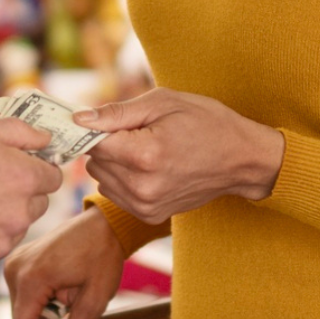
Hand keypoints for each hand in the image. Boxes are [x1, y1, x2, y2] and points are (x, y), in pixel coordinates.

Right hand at [0, 117, 63, 273]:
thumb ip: (24, 132)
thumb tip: (47, 140)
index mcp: (24, 178)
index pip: (53, 178)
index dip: (36, 169)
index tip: (19, 166)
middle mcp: (17, 215)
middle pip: (36, 206)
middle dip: (20, 194)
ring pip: (12, 229)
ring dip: (0, 218)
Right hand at [5, 209, 125, 318]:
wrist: (104, 224)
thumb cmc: (102, 256)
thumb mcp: (93, 300)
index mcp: (32, 278)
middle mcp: (16, 268)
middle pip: (21, 317)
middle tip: (71, 311)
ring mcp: (14, 261)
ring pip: (22, 305)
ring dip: (42, 309)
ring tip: (68, 293)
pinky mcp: (18, 259)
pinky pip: (23, 290)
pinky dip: (40, 296)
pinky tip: (60, 285)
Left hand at [77, 88, 283, 225]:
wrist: (241, 158)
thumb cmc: (205, 122)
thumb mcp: (162, 103)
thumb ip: (116, 113)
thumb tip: (78, 119)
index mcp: (144, 155)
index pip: (92, 142)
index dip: (97, 127)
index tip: (108, 119)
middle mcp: (142, 186)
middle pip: (94, 161)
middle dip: (107, 144)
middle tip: (135, 132)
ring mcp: (147, 205)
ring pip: (101, 179)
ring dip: (113, 162)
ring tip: (144, 148)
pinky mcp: (151, 215)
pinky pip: (116, 194)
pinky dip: (123, 178)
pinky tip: (147, 166)